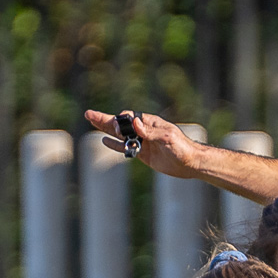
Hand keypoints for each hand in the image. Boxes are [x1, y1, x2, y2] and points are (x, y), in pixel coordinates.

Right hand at [83, 109, 200, 178]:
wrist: (189, 163)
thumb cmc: (181, 147)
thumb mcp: (166, 137)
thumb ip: (150, 131)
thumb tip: (135, 122)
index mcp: (149, 123)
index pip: (129, 118)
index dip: (120, 122)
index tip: (119, 131)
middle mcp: (143, 130)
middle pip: (119, 123)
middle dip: (104, 119)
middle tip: (88, 114)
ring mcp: (141, 141)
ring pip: (119, 134)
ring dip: (105, 129)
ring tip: (92, 122)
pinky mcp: (141, 153)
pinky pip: (124, 148)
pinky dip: (114, 144)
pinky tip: (104, 140)